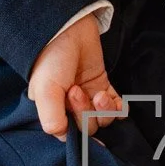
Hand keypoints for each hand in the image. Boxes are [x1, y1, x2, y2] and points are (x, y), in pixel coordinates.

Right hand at [28, 13, 125, 139]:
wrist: (68, 28)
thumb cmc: (52, 59)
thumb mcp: (45, 91)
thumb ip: (52, 118)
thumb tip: (64, 137)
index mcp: (53, 111)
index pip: (70, 136)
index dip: (76, 126)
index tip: (70, 103)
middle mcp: (70, 107)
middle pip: (88, 128)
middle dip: (86, 112)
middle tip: (77, 89)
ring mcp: (88, 96)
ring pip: (104, 120)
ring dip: (105, 110)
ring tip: (99, 92)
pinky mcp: (102, 84)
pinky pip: (116, 107)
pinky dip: (119, 108)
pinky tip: (116, 100)